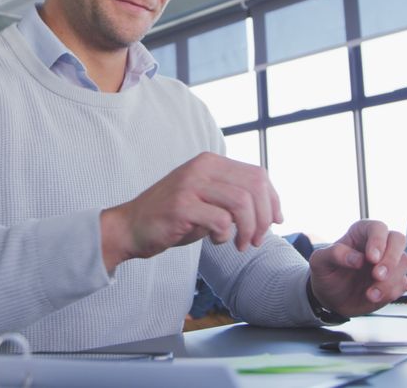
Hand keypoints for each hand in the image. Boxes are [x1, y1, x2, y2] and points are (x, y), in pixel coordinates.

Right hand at [100, 152, 282, 271]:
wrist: (131, 227)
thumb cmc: (174, 217)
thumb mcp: (208, 200)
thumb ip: (234, 197)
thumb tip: (273, 210)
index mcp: (211, 162)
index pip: (258, 174)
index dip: (273, 199)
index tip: (275, 222)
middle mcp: (202, 167)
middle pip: (254, 187)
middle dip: (264, 218)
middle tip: (257, 240)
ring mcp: (190, 184)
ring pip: (241, 203)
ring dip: (248, 229)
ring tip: (240, 244)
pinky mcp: (181, 206)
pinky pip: (220, 221)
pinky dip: (225, 236)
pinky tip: (215, 241)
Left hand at [308, 220, 406, 315]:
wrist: (330, 298)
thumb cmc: (326, 274)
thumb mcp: (319, 262)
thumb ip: (334, 254)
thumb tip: (357, 258)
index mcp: (361, 232)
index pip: (378, 228)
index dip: (378, 241)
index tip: (371, 258)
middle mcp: (379, 244)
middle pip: (398, 240)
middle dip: (391, 259)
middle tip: (377, 275)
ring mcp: (388, 263)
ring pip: (403, 263)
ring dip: (390, 280)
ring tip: (370, 293)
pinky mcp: (394, 281)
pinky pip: (403, 283)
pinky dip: (390, 292)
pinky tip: (373, 297)